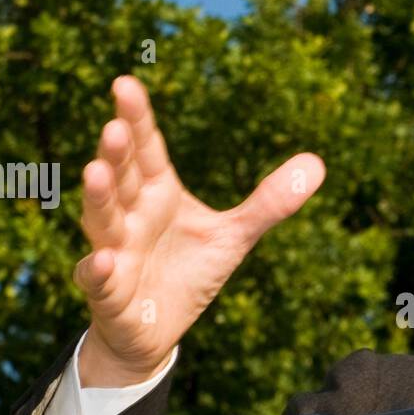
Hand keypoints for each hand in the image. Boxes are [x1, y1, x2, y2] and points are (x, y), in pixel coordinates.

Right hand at [74, 75, 324, 385]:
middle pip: (121, 178)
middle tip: (114, 126)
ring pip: (102, 220)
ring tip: (96, 171)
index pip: (147, 149)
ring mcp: (114, 252)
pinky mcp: (109, 293)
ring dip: (100, 198)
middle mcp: (130, 216)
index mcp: (157, 193)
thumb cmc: (187, 273)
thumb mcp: (234, 237)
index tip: (125, 83)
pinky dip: (97, 269)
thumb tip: (317, 163)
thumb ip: (269, 202)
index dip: (137, 119)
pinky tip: (102, 259)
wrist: (155, 331)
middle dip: (116, 153)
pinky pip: (99, 278)